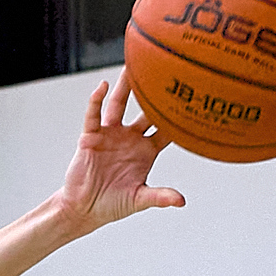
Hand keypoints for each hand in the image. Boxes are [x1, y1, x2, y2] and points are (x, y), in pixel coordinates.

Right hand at [55, 68, 181, 233]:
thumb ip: (159, 197)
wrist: (84, 209)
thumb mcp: (139, 199)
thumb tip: (181, 201)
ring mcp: (110, 135)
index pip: (166, 128)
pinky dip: (96, 101)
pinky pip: (94, 115)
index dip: (177, 116)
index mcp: (146, 150)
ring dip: (124, 87)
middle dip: (153, 93)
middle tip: (165, 71)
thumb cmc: (113, 204)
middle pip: (145, 110)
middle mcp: (130, 137)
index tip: (191, 100)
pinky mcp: (90, 136)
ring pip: (119, 105)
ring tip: (130, 67)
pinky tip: (102, 87)